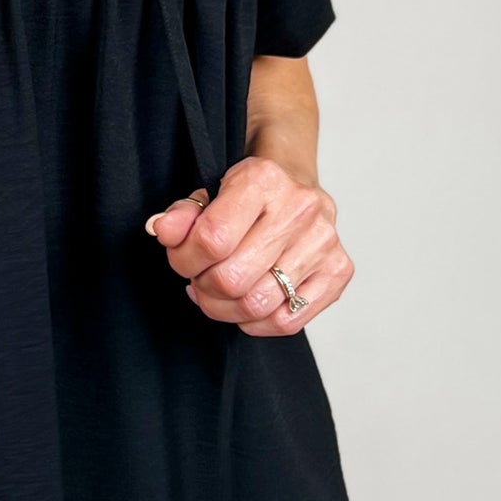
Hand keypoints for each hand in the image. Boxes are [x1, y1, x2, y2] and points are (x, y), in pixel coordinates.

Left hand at [143, 156, 352, 336]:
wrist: (294, 177)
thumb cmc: (249, 191)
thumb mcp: (209, 191)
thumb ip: (183, 214)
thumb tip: (161, 230)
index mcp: (264, 179)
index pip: (212, 239)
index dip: (184, 259)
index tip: (181, 258)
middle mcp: (301, 208)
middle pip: (233, 278)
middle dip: (203, 287)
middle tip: (198, 279)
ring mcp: (324, 241)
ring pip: (258, 304)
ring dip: (225, 309)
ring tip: (217, 294)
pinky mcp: (338, 269)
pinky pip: (288, 320)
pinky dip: (257, 323)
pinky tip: (244, 306)